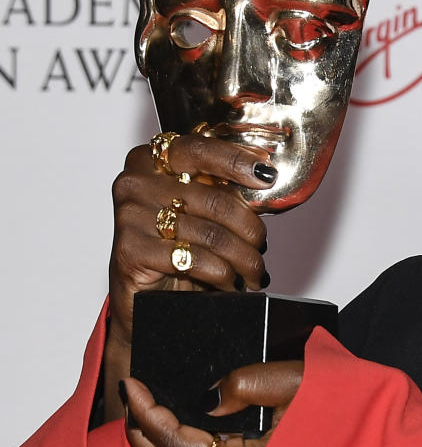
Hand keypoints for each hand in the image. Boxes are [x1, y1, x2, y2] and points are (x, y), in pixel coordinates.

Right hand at [105, 134, 273, 415]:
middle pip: (214, 200)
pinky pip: (194, 259)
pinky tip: (230, 283)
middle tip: (260, 248)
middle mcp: (135, 182)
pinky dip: (222, 275)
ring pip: (212, 234)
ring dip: (243, 259)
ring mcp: (130, 216)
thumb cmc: (174, 247)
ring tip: (252, 272)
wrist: (143, 297)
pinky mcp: (130, 251)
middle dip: (250, 229)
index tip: (266, 176)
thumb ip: (221, 189)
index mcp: (151, 159)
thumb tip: (264, 178)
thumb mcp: (198, 211)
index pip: (199, 149)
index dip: (236, 160)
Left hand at [122, 359, 302, 446]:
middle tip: (130, 402)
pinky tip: (185, 440)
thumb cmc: (354, 422)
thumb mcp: (303, 384)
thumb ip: (252, 382)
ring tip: (146, 422)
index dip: (147, 414)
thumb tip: (212, 393)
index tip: (132, 384)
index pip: (176, 442)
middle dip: (142, 437)